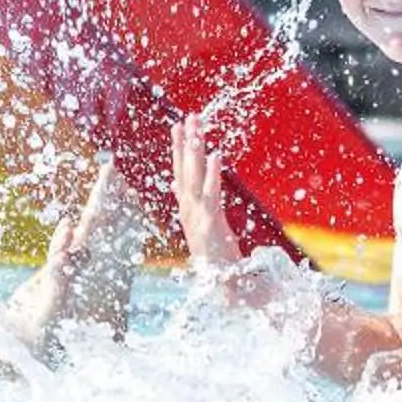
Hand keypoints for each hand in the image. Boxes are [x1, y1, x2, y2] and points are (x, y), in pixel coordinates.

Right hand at [171, 120, 240, 271]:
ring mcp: (198, 216)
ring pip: (194, 176)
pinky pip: (211, 193)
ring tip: (197, 128)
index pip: (180, 173)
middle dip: (186, 142)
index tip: (177, 126)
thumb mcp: (203, 230)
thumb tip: (182, 191)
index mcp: (187, 210)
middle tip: (188, 116)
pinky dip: (213, 173)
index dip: (178, 149)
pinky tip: (216, 154)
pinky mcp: (211, 223)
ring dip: (195, 151)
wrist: (224, 284)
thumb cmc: (218, 259)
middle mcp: (189, 210)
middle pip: (184, 169)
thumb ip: (195, 209)